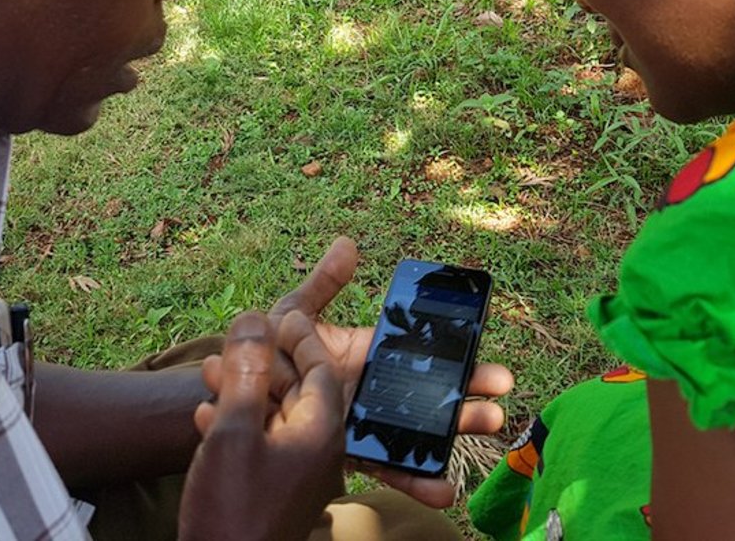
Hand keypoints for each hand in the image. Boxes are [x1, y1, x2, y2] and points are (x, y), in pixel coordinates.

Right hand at [179, 311, 344, 540]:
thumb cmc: (232, 510)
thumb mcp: (236, 431)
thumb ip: (247, 374)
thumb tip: (256, 320)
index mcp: (321, 433)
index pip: (320, 368)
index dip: (300, 336)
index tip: (282, 313)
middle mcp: (316, 452)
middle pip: (297, 390)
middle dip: (263, 361)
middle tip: (237, 336)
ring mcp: (295, 474)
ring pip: (273, 416)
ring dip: (242, 391)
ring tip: (207, 370)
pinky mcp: (271, 491)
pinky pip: (260, 444)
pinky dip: (236, 424)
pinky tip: (204, 414)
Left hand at [274, 238, 515, 507]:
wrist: (236, 396)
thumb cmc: (266, 352)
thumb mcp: (294, 313)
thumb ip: (323, 285)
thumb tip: (349, 242)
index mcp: (367, 355)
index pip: (423, 357)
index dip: (460, 363)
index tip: (499, 374)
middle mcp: (372, 391)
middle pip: (428, 400)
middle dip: (465, 407)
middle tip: (499, 409)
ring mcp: (362, 424)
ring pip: (413, 437)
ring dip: (446, 445)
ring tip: (475, 454)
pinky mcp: (347, 454)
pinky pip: (382, 468)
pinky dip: (413, 481)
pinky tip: (443, 491)